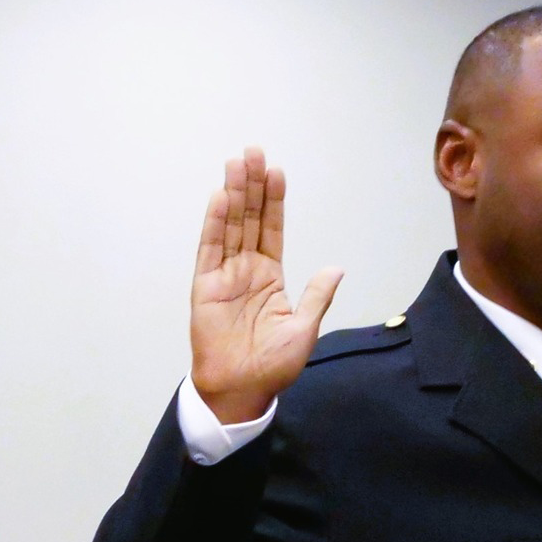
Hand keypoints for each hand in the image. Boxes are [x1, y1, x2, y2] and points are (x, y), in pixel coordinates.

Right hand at [189, 147, 343, 423]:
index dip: (275, 201)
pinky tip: (219, 197)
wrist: (242, 389)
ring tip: (237, 163)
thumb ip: (317, 295)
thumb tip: (336, 268)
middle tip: (254, 152)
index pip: (272, 230)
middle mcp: (246, 270)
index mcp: (270, 277)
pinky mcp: (205, 286)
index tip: (277, 171)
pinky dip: (213, 223)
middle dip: (252, 186)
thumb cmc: (272, 365)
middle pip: (250, 219)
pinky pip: (209, 249)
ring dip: (233, 194)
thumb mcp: (304, 328)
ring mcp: (224, 275)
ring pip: (230, 226)